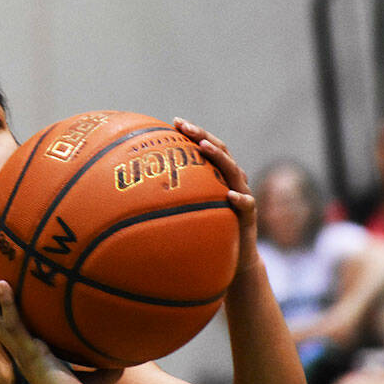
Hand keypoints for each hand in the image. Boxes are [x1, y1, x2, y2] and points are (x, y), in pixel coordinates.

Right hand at [0, 264, 119, 383]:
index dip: (4, 307)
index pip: (13, 326)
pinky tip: (2, 283)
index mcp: (33, 355)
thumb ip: (104, 362)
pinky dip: (7, 303)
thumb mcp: (98, 376)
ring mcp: (23, 352)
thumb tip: (125, 353)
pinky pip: (13, 323)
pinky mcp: (29, 353)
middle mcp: (23, 351)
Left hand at [174, 117, 258, 272]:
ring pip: (235, 173)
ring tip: (204, 147)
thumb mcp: (188, 213)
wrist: (234, 261)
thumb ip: (173, 199)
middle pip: (221, 152)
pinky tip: (230, 195)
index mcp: (219, 177)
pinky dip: (240, 199)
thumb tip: (135, 195)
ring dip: (220, 158)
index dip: (195, 133)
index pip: (208, 148)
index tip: (175, 122)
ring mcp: (243, 197)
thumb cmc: (207, 234)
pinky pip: (247, 206)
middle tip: (185, 126)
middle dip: (203, 136)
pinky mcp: (249, 218)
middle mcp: (233, 182)